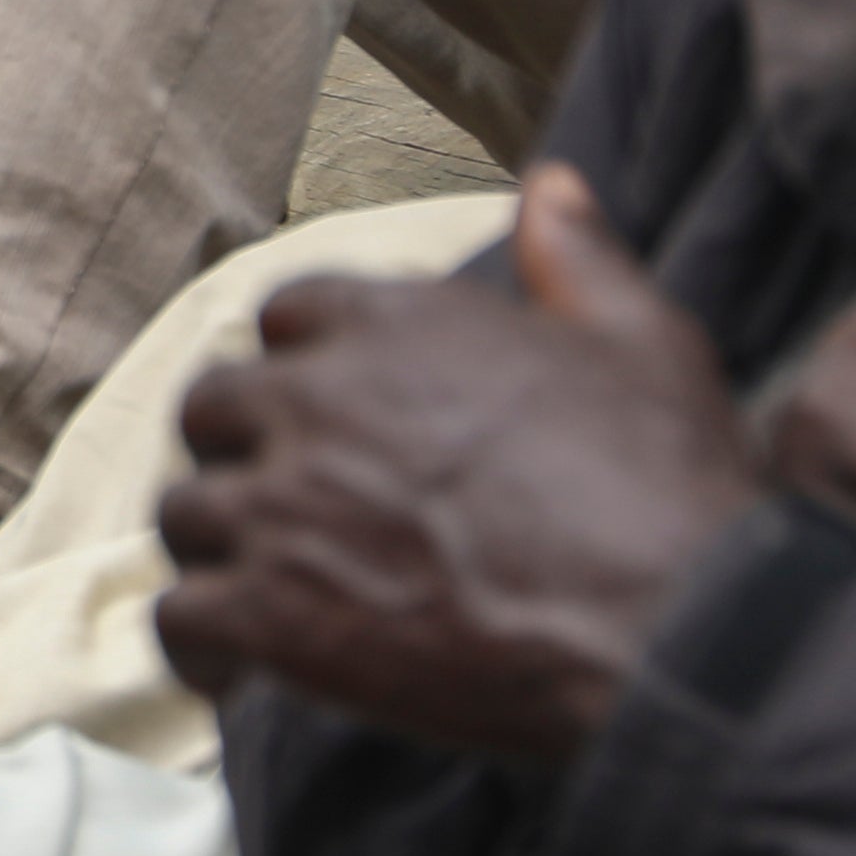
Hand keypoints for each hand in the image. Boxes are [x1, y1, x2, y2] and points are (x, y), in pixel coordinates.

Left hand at [152, 169, 763, 761]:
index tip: (329, 416)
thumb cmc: (669, 490)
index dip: (303, 367)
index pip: (287, 316)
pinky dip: (200, 647)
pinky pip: (181, 619)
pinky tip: (240, 671)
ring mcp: (284, 506)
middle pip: (214, 409)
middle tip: (286, 506)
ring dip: (219, 550)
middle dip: (241, 452)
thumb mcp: (644, 342)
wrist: (674, 635)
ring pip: (183, 513)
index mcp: (394, 322)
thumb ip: (578, 258)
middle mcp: (317, 398)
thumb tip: (551, 184)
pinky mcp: (272, 613)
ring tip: (263, 591)